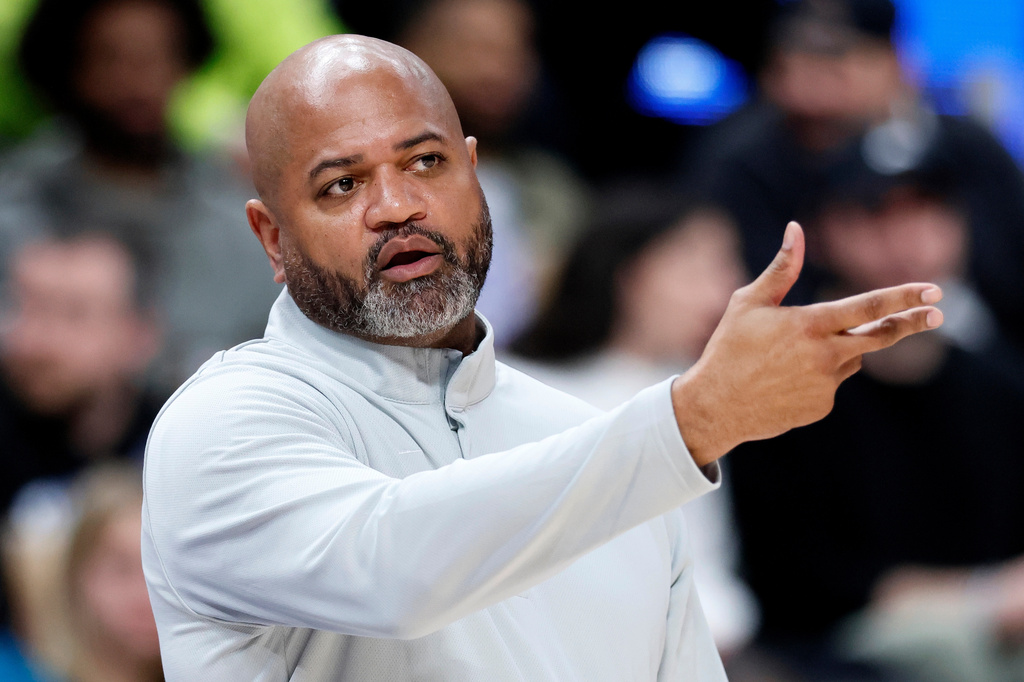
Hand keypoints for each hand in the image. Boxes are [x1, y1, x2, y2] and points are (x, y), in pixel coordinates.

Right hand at [672, 221, 942, 465]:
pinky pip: (832, 383)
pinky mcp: (822, 406)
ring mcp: (826, 384)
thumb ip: (782, 268)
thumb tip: (796, 228)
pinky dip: (819, 375)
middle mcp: (825, 355)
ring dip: (840, 350)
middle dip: (912, 323)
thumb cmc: (728, 348)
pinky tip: (785, 378)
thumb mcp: (748, 302)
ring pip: (852, 359)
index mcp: (809, 324)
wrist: (716, 406)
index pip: (870, 307)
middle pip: (881, 337)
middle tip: (937, 314)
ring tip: (791, 356)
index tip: (934, 291)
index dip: (905, 297)